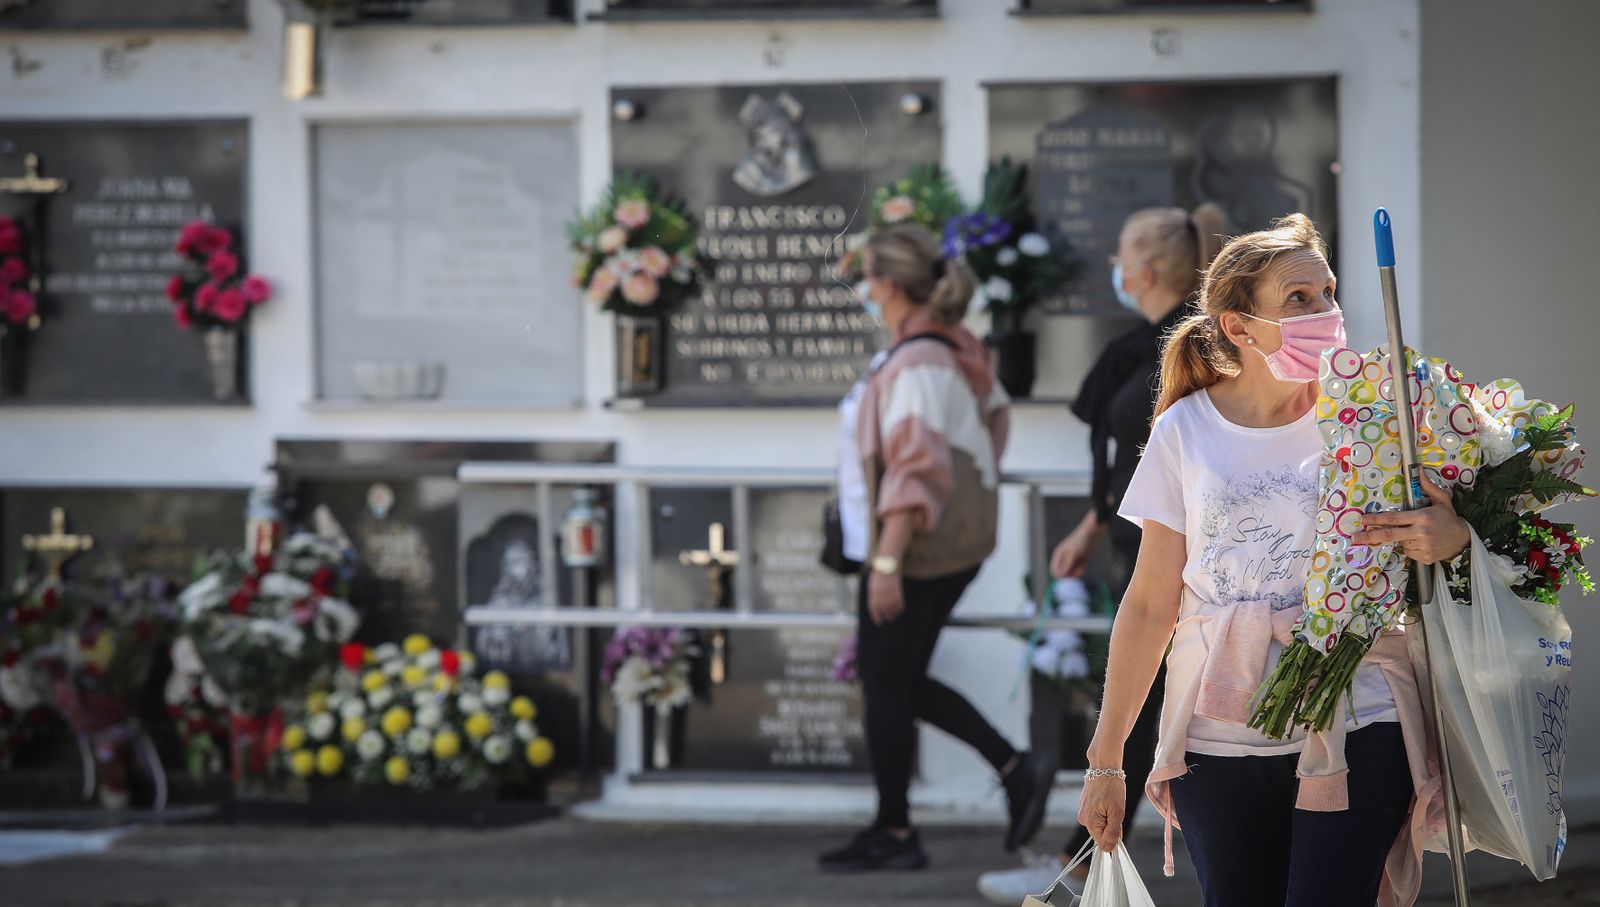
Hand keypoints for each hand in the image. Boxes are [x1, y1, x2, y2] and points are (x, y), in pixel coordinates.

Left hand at [867, 569, 904, 624]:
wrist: (887, 565)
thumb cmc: (878, 577)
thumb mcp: (872, 586)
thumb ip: (873, 597)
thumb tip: (875, 609)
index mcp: (874, 592)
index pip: (874, 608)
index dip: (877, 617)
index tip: (879, 622)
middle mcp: (882, 593)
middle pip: (884, 609)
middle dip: (885, 617)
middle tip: (886, 620)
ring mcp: (890, 592)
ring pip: (892, 607)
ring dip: (893, 614)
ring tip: (892, 617)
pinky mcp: (897, 590)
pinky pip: (900, 602)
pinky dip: (900, 608)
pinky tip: (899, 610)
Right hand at [1051, 529, 1094, 578]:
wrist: (1092, 534)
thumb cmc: (1080, 542)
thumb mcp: (1073, 554)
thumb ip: (1066, 566)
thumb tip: (1060, 576)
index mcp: (1058, 555)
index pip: (1054, 571)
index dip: (1060, 575)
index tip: (1069, 575)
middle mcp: (1063, 559)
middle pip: (1063, 573)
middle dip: (1070, 574)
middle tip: (1077, 571)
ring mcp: (1071, 560)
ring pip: (1072, 573)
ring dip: (1077, 571)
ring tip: (1082, 564)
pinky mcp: (1078, 561)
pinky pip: (1078, 570)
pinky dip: (1081, 569)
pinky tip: (1084, 562)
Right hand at [1077, 771, 1126, 851]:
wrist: (1103, 768)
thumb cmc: (1112, 788)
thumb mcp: (1118, 812)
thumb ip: (1114, 832)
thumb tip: (1109, 849)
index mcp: (1090, 823)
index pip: (1104, 843)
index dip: (1114, 837)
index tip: (1118, 822)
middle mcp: (1083, 820)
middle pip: (1102, 835)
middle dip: (1111, 827)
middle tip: (1115, 810)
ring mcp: (1082, 813)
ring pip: (1100, 826)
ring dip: (1108, 819)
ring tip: (1110, 803)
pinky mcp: (1084, 807)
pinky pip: (1097, 817)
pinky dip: (1104, 813)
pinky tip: (1106, 801)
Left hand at [1352, 472, 1471, 563]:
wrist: (1463, 540)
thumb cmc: (1448, 518)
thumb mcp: (1441, 500)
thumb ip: (1427, 486)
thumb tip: (1419, 468)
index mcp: (1422, 517)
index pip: (1394, 518)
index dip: (1377, 519)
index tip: (1363, 519)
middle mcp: (1421, 532)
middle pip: (1390, 535)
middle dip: (1370, 536)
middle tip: (1355, 537)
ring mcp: (1422, 547)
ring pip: (1400, 543)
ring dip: (1401, 538)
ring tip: (1414, 533)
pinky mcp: (1424, 558)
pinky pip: (1408, 552)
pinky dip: (1409, 546)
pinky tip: (1420, 541)